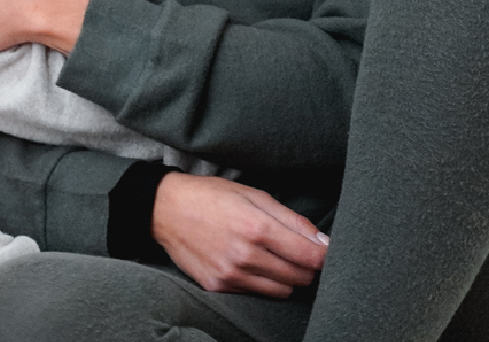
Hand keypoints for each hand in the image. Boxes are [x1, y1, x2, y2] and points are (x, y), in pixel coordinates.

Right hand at [152, 173, 328, 297]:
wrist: (164, 209)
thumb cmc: (210, 196)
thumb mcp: (253, 195)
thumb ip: (291, 219)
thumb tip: (322, 241)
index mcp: (257, 228)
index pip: (310, 257)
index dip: (324, 255)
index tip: (323, 250)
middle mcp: (245, 255)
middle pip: (300, 277)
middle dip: (306, 266)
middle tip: (298, 252)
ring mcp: (231, 275)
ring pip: (282, 290)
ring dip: (286, 277)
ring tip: (274, 258)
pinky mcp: (218, 286)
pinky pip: (256, 293)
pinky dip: (262, 282)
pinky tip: (251, 263)